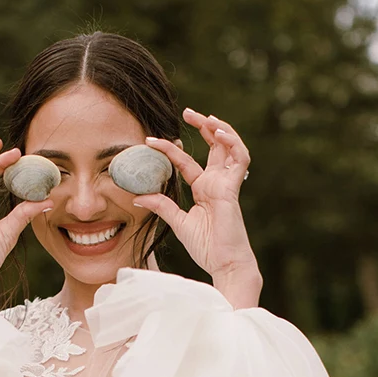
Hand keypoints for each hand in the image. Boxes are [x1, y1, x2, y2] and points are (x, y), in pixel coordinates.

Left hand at [132, 108, 260, 306]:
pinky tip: (219, 132)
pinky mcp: (233, 188)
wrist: (224, 264)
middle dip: (202, 126)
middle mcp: (216, 182)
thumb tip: (137, 196)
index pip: (186, 162)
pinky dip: (232, 143)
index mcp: (203, 189)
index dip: (170, 149)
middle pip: (213, 146)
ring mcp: (226, 184)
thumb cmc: (206, 247)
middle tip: (187, 112)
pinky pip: (240, 159)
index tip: (150, 141)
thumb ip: (162, 206)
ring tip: (205, 117)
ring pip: (229, 146)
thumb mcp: (178, 223)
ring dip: (219, 128)